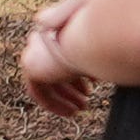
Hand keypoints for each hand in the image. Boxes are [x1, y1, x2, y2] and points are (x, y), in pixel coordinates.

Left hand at [18, 0, 94, 115]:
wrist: (93, 34)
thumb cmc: (108, 35)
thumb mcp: (104, 45)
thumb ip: (98, 55)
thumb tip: (101, 71)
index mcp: (61, 27)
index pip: (66, 53)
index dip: (80, 70)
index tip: (94, 81)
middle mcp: (45, 37)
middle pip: (54, 68)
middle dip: (71, 86)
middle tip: (86, 98)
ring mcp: (35, 51)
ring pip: (47, 81)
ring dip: (65, 97)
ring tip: (81, 108)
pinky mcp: (32, 66)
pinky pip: (38, 92)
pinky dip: (54, 103)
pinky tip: (71, 112)